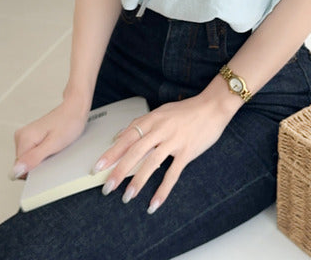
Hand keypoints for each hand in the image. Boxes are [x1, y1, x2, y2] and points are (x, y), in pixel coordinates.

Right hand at [8, 98, 89, 180]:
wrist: (75, 108)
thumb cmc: (69, 122)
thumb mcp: (54, 144)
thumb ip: (34, 158)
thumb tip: (17, 170)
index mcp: (24, 138)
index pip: (19, 168)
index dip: (34, 170)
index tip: (47, 161)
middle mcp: (21, 135)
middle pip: (23, 163)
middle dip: (38, 163)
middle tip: (53, 152)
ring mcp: (25, 135)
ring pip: (28, 158)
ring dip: (41, 157)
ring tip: (54, 146)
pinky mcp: (31, 135)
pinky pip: (33, 152)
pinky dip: (43, 152)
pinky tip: (52, 145)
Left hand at [91, 93, 230, 212]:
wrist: (212, 107)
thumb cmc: (186, 110)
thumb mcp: (161, 111)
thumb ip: (141, 123)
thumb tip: (119, 135)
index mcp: (153, 119)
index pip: (127, 137)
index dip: (112, 153)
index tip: (98, 167)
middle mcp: (161, 129)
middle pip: (135, 151)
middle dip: (119, 170)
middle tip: (106, 187)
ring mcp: (174, 141)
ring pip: (151, 163)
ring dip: (137, 181)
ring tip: (126, 197)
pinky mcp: (187, 152)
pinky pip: (173, 174)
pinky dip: (163, 190)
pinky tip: (154, 203)